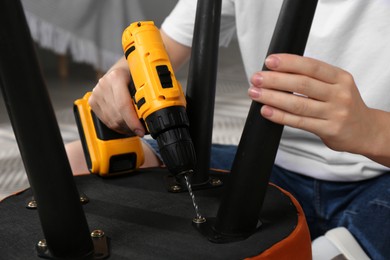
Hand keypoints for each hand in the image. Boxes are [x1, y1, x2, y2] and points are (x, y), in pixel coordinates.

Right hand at [88, 57, 145, 135]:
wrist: (124, 67)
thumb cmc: (135, 73)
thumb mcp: (143, 79)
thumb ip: (147, 92)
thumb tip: (153, 111)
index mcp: (116, 77)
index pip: (123, 105)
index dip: (132, 121)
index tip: (141, 130)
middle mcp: (104, 84)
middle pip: (117, 115)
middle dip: (130, 126)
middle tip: (141, 130)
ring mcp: (97, 92)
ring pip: (111, 120)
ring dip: (124, 128)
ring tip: (134, 128)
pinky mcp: (93, 101)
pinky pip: (105, 120)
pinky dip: (116, 126)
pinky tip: (125, 125)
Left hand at [248, 53, 374, 154]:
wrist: (365, 131)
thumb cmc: (343, 106)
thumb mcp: (336, 86)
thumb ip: (313, 79)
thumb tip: (277, 72)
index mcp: (340, 78)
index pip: (311, 66)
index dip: (288, 62)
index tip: (269, 61)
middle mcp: (339, 94)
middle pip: (301, 84)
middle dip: (274, 80)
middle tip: (256, 78)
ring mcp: (335, 113)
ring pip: (298, 103)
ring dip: (272, 97)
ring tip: (255, 93)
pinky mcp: (329, 129)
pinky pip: (299, 121)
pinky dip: (280, 116)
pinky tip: (266, 111)